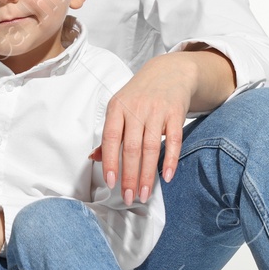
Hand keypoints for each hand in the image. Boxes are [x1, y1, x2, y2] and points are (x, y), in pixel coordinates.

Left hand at [96, 52, 200, 203]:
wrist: (169, 72)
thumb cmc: (140, 95)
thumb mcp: (119, 108)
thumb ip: (110, 134)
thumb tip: (93, 158)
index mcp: (117, 107)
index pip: (110, 138)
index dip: (110, 162)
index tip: (111, 183)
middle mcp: (136, 108)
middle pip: (131, 148)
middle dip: (129, 176)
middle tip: (129, 197)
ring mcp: (156, 110)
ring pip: (151, 147)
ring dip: (147, 174)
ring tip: (144, 193)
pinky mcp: (175, 113)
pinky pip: (174, 140)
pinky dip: (170, 160)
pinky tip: (166, 177)